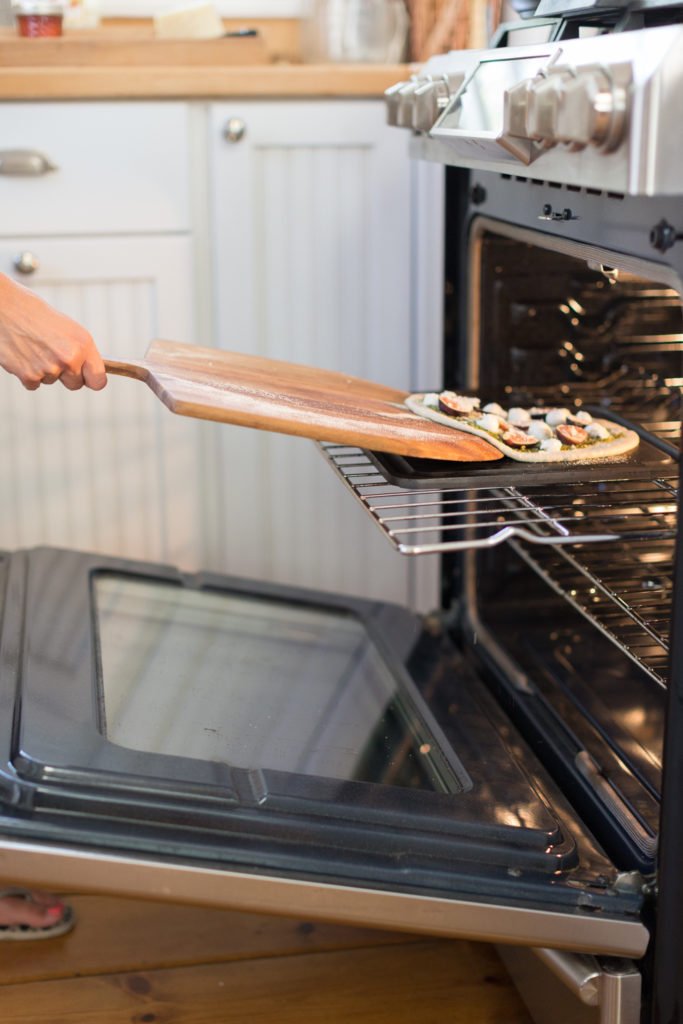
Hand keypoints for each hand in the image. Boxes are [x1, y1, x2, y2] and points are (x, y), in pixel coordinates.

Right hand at [0, 273, 106, 390]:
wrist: (5, 307)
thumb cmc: (34, 314)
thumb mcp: (68, 328)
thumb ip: (80, 351)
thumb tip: (89, 372)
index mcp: (83, 344)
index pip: (98, 380)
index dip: (92, 380)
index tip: (88, 379)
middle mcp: (69, 358)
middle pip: (75, 384)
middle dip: (66, 375)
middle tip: (52, 355)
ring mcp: (49, 368)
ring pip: (51, 381)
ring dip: (44, 370)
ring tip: (34, 347)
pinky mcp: (29, 375)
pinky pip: (33, 384)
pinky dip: (27, 373)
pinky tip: (23, 354)